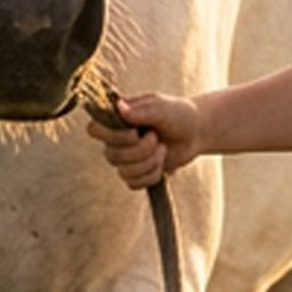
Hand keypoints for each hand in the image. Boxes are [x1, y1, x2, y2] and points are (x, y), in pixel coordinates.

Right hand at [87, 92, 201, 188]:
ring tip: (163, 149)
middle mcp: (116, 139)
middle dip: (140, 150)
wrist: (196, 132)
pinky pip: (134, 183)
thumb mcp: (163, 108)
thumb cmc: (178, 114)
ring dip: (150, 163)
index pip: (94, 130)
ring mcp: (125, 158)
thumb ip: (142, 110)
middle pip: (111, 155)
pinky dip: (152, 175)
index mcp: (118, 119)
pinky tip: (162, 164)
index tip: (134, 132)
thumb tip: (119, 108)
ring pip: (124, 172)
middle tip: (157, 138)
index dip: (112, 136)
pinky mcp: (136, 173)